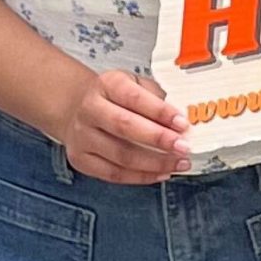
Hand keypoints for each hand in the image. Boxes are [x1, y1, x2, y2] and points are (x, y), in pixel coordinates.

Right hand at [55, 69, 190, 184]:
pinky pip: (114, 174)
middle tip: (183, 146)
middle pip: (125, 126)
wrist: (77, 108)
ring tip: (178, 163)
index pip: (133, 97)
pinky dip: (141, 177)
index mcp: (107, 84)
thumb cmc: (114, 97)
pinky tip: (160, 173)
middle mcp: (90, 109)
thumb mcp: (135, 84)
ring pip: (121, 155)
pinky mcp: (81, 159)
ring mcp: (82, 136)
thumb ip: (156, 97)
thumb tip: (182, 119)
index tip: (182, 123)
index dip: (160, 112)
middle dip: (159, 139)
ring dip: (155, 163)